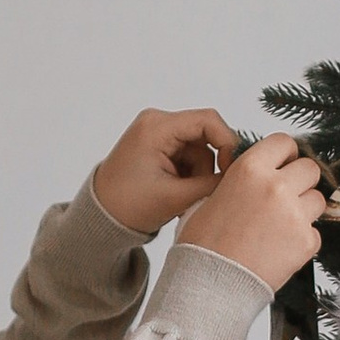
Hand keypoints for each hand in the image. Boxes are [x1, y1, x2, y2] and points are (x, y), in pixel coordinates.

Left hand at [92, 109, 238, 235]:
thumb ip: (213, 184)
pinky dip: (189, 175)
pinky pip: (188, 155)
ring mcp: (157, 133)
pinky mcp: (158, 146)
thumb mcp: (176, 197)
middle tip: (201, 192)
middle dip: (209, 166)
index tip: (232, 171)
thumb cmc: (127, 207)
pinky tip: (177, 192)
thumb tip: (240, 176)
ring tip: (181, 198)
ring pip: (199, 149)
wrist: (100, 218)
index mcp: (156, 127)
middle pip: (205, 136)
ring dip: (198, 174)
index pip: (208, 121)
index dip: (228, 143)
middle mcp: (157, 122)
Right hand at [177, 131, 325, 289]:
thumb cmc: (204, 244)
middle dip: (300, 181)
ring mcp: (294, 214)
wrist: (210, 283)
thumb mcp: (211, 196)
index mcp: (250, 169)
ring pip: (318, 200)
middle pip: (310, 169)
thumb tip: (259, 176)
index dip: (286, 154)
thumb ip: (241, 180)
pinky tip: (280, 248)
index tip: (285, 163)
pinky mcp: (306, 241)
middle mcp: (276, 186)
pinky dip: (302, 240)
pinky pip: (315, 232)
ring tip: (281, 226)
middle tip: (286, 197)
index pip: (284, 142)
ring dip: (304, 210)